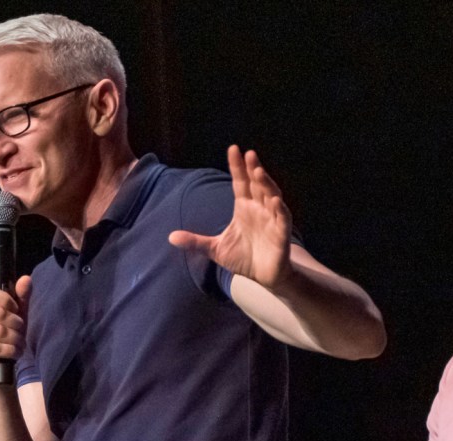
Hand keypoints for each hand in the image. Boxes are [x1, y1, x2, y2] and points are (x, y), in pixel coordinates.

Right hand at [0, 275, 31, 382]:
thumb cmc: (7, 332)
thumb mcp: (17, 313)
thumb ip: (22, 295)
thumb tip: (26, 279)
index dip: (7, 301)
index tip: (16, 310)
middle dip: (16, 324)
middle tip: (20, 331)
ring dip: (16, 339)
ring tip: (19, 343)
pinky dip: (10, 350)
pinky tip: (14, 352)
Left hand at [169, 145, 292, 288]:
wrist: (261, 278)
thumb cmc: (242, 258)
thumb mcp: (215, 249)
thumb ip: (195, 241)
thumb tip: (170, 237)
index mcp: (243, 208)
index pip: (240, 182)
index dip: (237, 166)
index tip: (233, 149)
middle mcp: (259, 209)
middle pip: (257, 184)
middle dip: (253, 169)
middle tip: (249, 154)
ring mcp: (272, 219)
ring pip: (271, 196)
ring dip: (267, 184)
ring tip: (259, 172)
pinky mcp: (281, 233)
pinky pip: (283, 218)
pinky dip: (280, 209)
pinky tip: (275, 200)